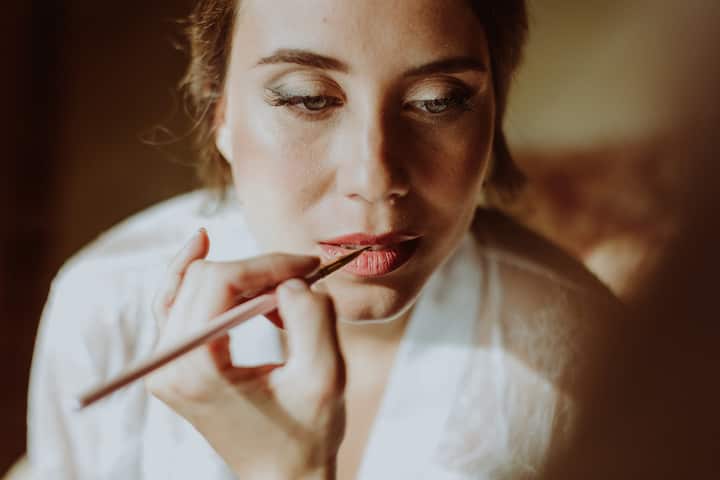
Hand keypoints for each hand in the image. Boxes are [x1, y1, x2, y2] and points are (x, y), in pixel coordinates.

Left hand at [146, 229, 345, 478]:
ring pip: (187, 283)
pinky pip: (174, 303)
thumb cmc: (305, 435)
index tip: (307, 267)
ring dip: (238, 277)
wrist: (282, 476)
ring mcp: (164, 366)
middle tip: (300, 279)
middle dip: (256, 270)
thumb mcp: (324, 377)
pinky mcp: (173, 364)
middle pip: (202, 277)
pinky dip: (195, 277)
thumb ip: (312, 316)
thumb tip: (291, 279)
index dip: (266, 263)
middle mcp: (167, 365)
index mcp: (196, 369)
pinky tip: (206, 250)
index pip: (218, 281)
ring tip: (280, 295)